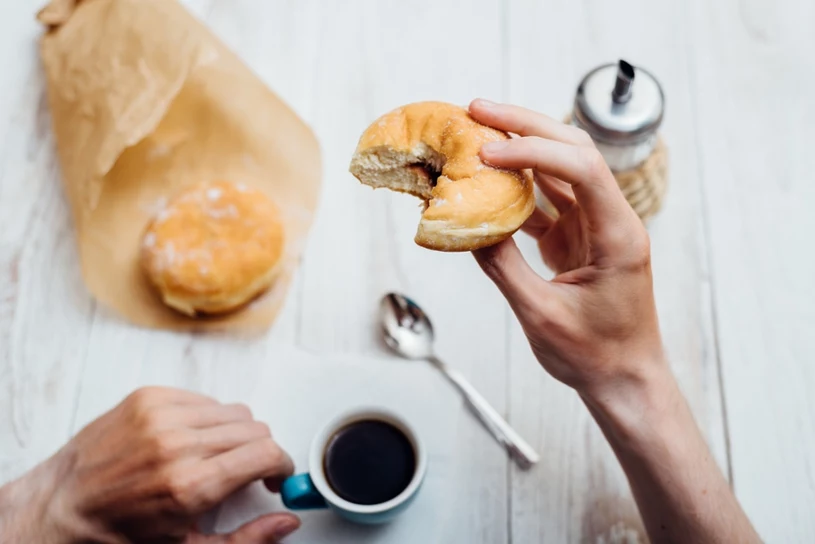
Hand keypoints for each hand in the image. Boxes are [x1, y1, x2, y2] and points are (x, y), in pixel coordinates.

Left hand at [1, 387, 297, 542]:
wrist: (61, 507)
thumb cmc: (118, 532)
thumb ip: (245, 539)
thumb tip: (286, 520)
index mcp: (189, 486)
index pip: (266, 453)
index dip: (282, 465)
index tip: (276, 474)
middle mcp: (176, 444)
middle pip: (255, 430)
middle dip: (259, 453)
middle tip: (246, 472)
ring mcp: (161, 415)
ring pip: (234, 411)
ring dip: (234, 435)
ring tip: (212, 457)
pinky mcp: (148, 397)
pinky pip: (204, 398)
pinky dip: (206, 419)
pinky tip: (189, 440)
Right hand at [468, 99, 664, 394]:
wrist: (623, 379)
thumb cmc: (595, 356)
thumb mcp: (541, 315)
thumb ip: (503, 268)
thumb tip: (467, 228)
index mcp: (618, 235)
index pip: (582, 168)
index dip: (534, 151)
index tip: (488, 154)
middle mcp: (611, 220)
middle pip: (573, 151)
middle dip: (526, 125)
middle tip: (477, 110)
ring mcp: (594, 227)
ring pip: (559, 169)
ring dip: (520, 148)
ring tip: (477, 132)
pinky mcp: (578, 239)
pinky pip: (546, 201)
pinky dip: (517, 187)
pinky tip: (487, 179)